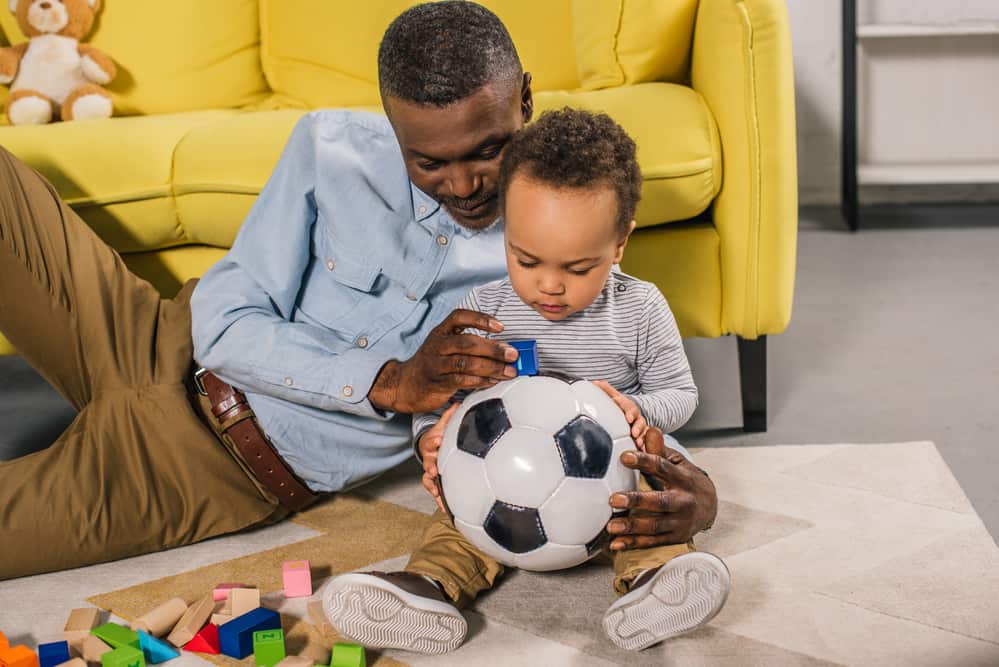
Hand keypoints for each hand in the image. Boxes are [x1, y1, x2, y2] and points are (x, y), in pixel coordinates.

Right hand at [369, 309, 517, 412]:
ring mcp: (436, 364)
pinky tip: (494, 381)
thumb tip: (503, 349)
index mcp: (440, 332)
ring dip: (492, 367)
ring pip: (467, 363)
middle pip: (467, 342)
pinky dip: (481, 381)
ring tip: (509, 371)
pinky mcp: (438, 383)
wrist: (405, 385)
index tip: (500, 326)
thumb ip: (468, 344)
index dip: (480, 319)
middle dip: (493, 348)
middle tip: (512, 354)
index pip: (459, 317)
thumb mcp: (444, 347)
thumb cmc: (433, 364)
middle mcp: (437, 345)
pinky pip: (463, 380)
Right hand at [419, 404, 458, 512]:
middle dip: (430, 465)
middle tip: (434, 469)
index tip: (440, 440)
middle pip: (428, 461)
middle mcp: (430, 457)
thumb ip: (449, 416)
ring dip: (432, 485)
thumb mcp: (442, 425)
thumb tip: (458, 402)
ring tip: (437, 492)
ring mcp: (430, 470)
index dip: (435, 440)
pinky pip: (434, 491)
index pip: (432, 440)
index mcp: (433, 442)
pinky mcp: (433, 481)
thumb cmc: (439, 435)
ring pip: (428, 479)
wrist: (428, 447)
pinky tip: (445, 509)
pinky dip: (439, 500)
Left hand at [592, 380, 648, 448]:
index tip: (628, 418)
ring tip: (638, 442)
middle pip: (639, 420)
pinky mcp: (640, 434)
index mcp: (626, 406)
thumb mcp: (612, 395)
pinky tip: (641, 449)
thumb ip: (604, 389)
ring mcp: (638, 425)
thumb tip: (594, 382)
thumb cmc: (617, 404)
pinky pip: (644, 439)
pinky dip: (643, 445)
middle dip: (637, 426)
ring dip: (641, 437)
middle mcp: (634, 415)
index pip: (629, 407)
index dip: (629, 412)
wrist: (627, 411)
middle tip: (634, 433)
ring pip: (643, 431)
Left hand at [606, 427, 716, 549]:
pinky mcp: (676, 538)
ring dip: (631, 526)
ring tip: (610, 525)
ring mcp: (680, 522)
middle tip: (613, 499)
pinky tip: (615, 543)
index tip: (624, 457)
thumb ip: (660, 450)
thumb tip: (648, 429)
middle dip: (636, 501)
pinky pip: (653, 542)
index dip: (644, 461)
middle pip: (660, 501)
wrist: (711, 507)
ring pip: (655, 525)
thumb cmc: (686, 480)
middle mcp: (683, 501)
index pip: (662, 467)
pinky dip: (634, 544)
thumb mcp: (678, 462)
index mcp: (682, 478)